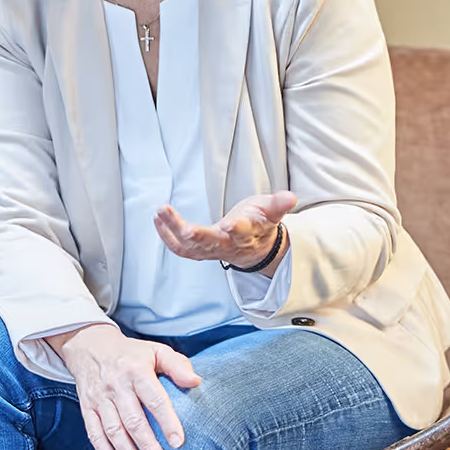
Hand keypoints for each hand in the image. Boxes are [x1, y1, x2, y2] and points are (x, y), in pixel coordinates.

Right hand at [43, 323, 201, 449]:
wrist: (89, 345)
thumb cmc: (130, 353)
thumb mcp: (156, 351)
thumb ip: (177, 365)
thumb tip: (196, 382)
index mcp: (136, 371)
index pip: (155, 400)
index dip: (167, 422)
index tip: (178, 442)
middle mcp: (116, 385)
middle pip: (133, 419)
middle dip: (147, 444)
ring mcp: (100, 397)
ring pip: (113, 428)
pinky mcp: (87, 406)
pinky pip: (93, 430)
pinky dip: (102, 449)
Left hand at [154, 191, 295, 269]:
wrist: (255, 248)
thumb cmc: (260, 224)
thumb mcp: (271, 211)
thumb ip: (278, 204)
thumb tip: (292, 197)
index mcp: (247, 234)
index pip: (243, 232)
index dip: (238, 229)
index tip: (232, 223)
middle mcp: (227, 244)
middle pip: (211, 243)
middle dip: (198, 236)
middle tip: (186, 228)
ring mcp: (212, 250)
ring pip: (191, 246)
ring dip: (173, 230)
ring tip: (161, 212)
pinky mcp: (200, 251)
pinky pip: (181, 249)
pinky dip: (167, 236)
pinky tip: (157, 220)